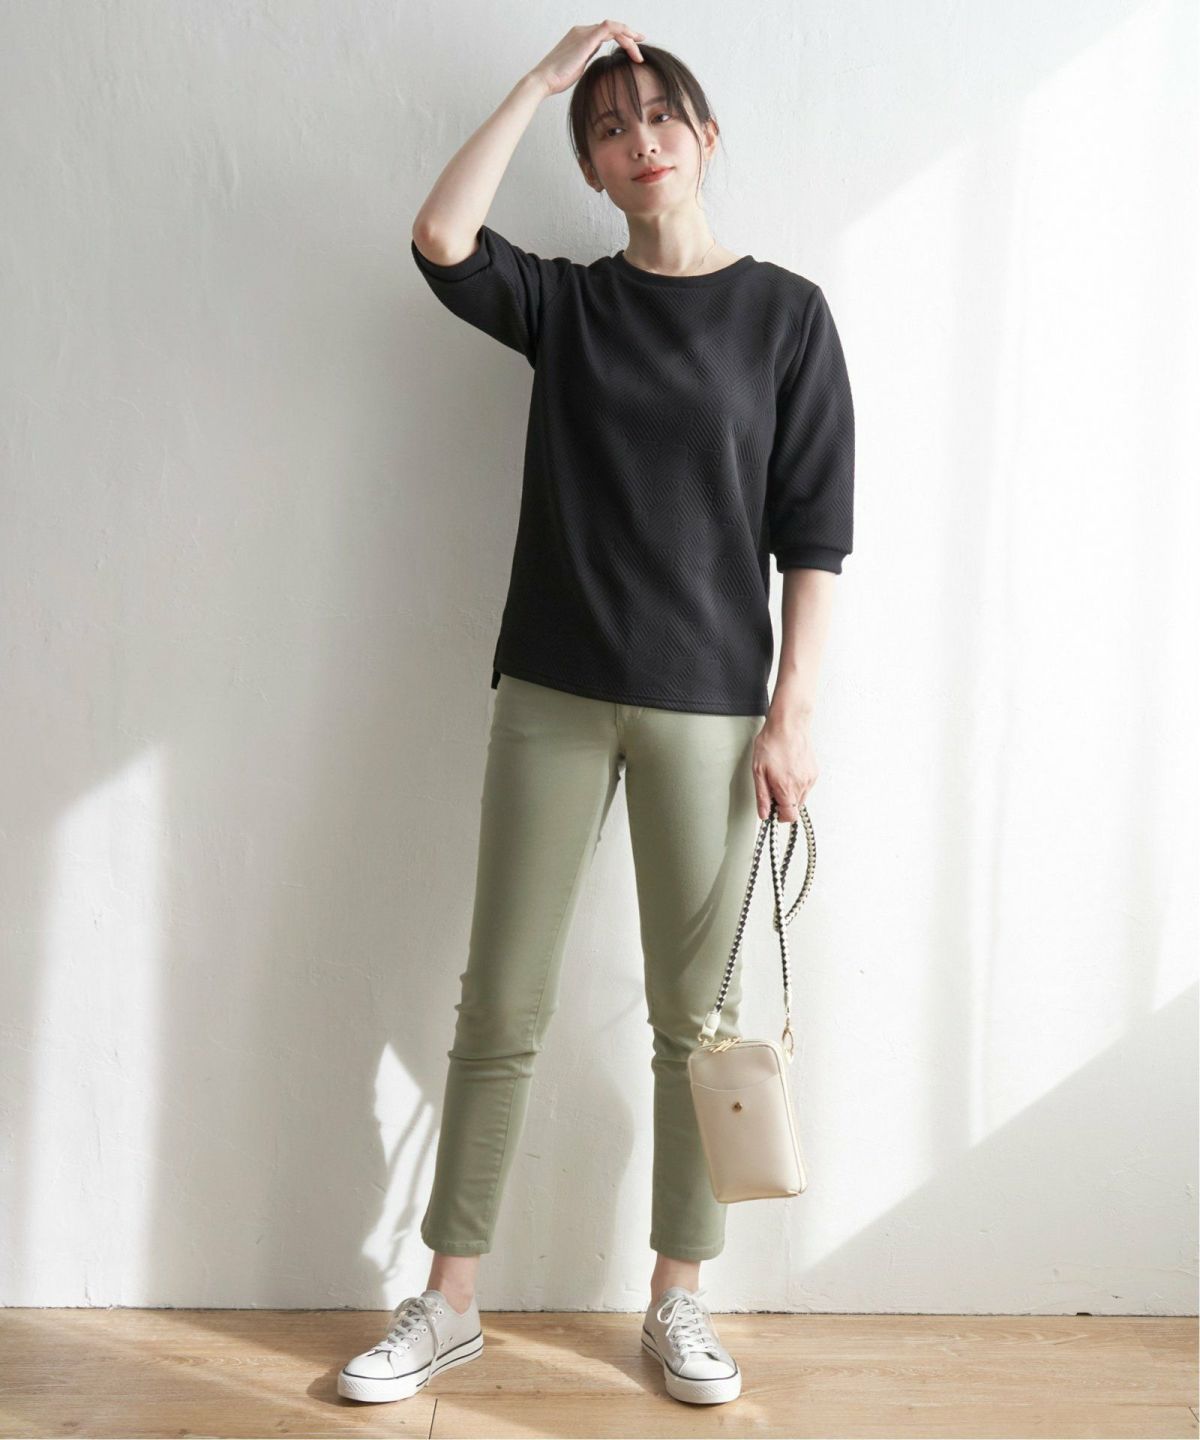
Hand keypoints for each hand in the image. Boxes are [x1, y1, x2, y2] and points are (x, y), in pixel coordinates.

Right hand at [527, 21, 646, 98]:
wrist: (543, 80)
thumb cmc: (557, 79)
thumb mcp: (577, 68)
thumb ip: (586, 61)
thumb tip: (597, 65)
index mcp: (580, 38)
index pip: (605, 33)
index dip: (621, 39)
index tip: (633, 49)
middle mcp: (582, 31)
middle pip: (611, 29)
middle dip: (629, 36)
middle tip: (640, 48)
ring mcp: (584, 32)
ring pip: (613, 27)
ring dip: (629, 38)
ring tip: (639, 52)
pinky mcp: (586, 38)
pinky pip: (610, 28)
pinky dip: (623, 33)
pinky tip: (633, 45)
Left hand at [752, 715, 816, 822]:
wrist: (789, 724)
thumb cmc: (772, 743)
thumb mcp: (758, 771)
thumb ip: (762, 795)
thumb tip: (764, 813)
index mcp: (787, 787)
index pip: (790, 816)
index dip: (780, 816)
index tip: (773, 809)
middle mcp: (802, 785)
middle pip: (795, 807)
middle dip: (784, 803)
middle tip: (773, 788)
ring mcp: (810, 778)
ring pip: (801, 797)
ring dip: (790, 793)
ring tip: (780, 776)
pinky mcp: (814, 771)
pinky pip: (806, 786)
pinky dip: (797, 783)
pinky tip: (789, 770)